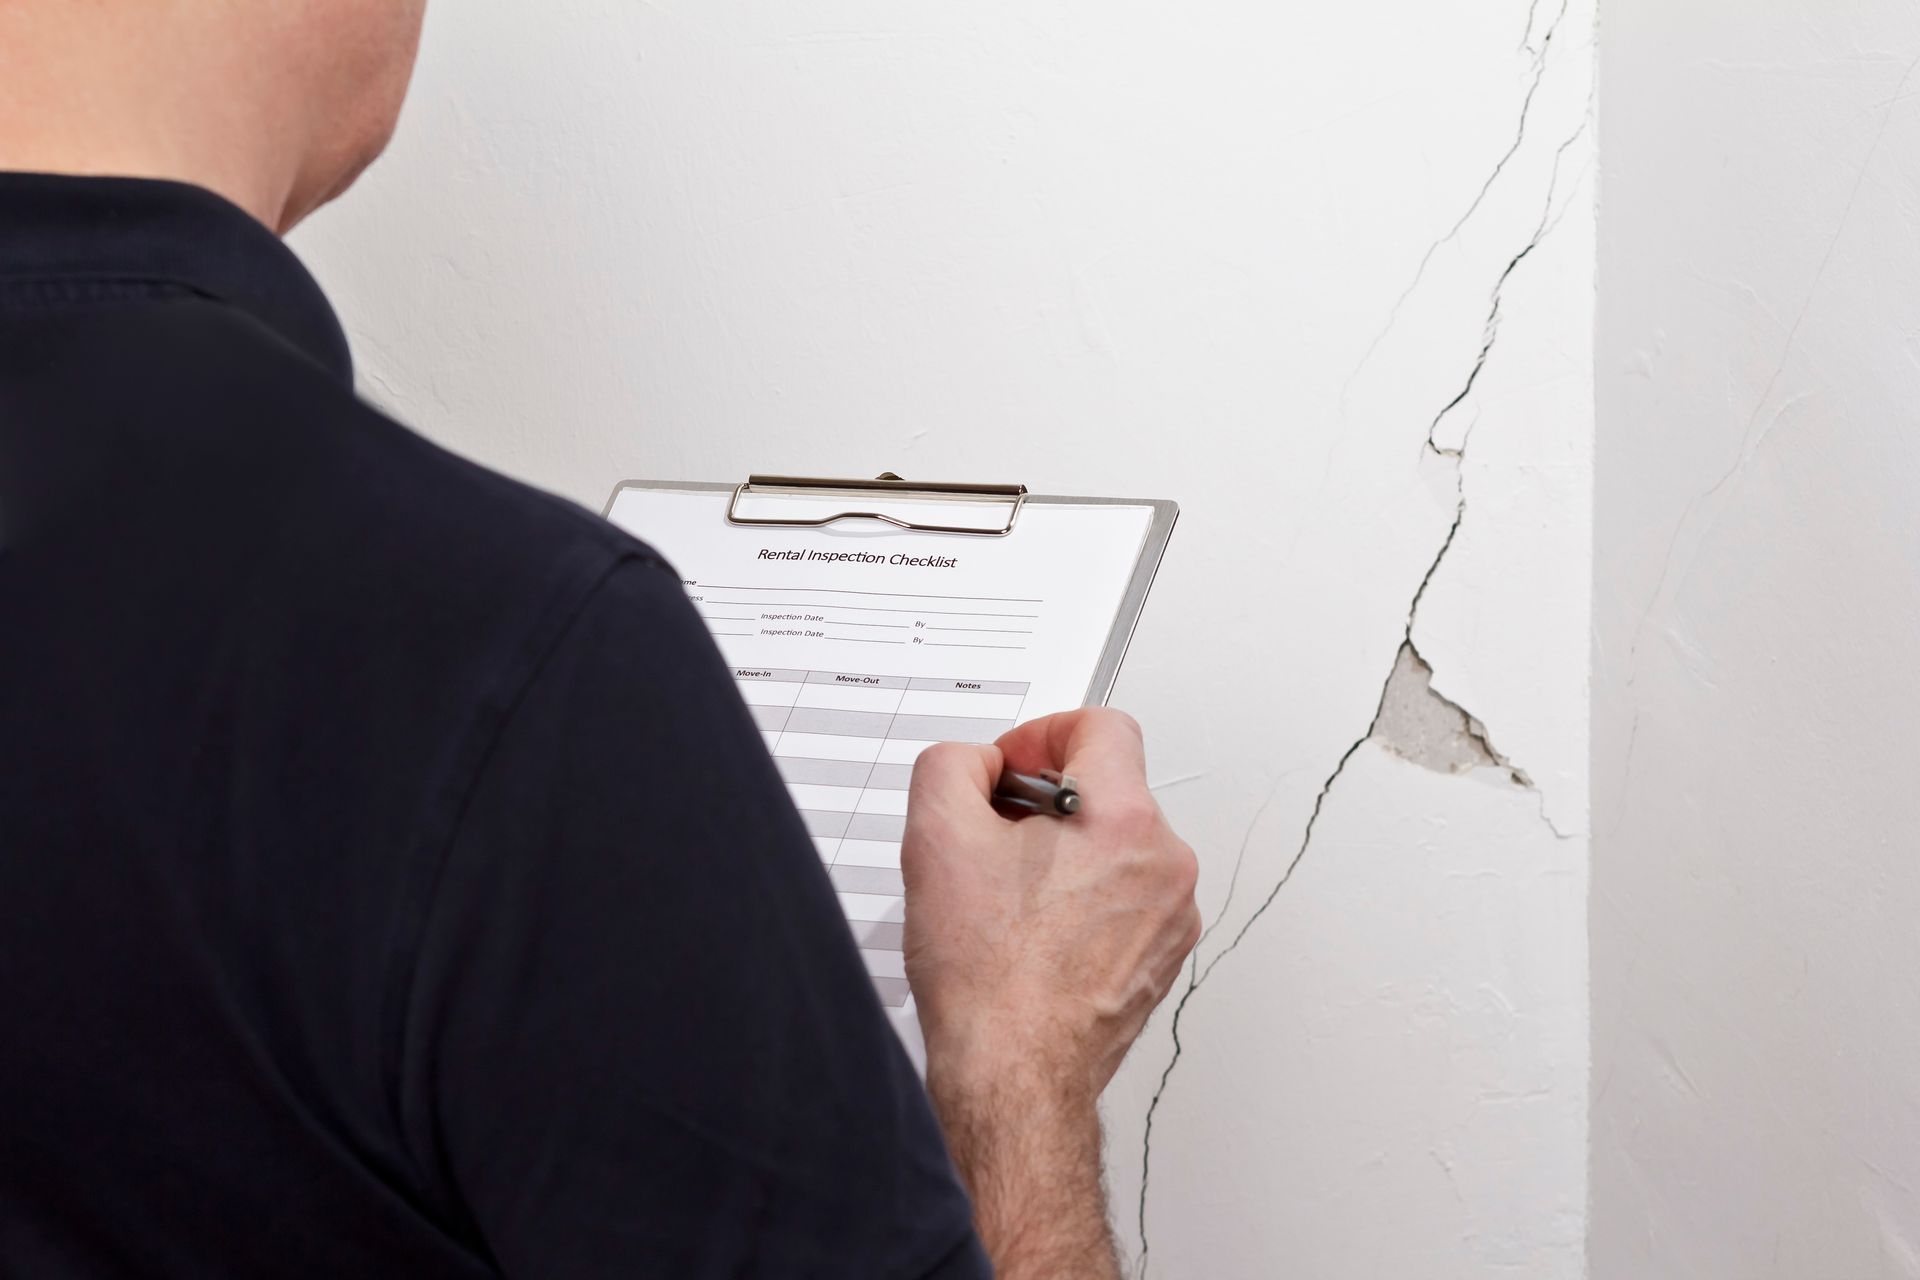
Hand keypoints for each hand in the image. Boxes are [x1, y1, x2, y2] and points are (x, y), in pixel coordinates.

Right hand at [903, 707, 1201, 1111]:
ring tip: (1010, 897)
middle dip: (1046, 803)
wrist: (1014, 1074)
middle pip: (1108, 789)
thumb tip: (979, 764)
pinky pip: (1124, 899)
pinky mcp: (1160, 957)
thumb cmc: (988, 978)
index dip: (1043, 734)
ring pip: (1116, 847)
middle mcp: (1165, 864)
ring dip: (1064, 854)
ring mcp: (1170, 916)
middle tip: (994, 839)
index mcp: (1125, 820)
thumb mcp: (937, 835)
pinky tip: (1034, 934)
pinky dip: (1082, 901)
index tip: (1011, 769)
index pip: (1102, 727)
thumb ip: (953, 764)